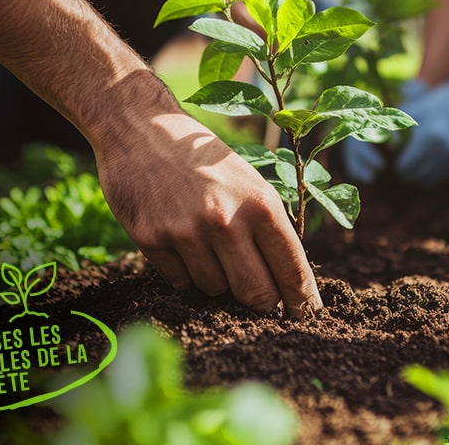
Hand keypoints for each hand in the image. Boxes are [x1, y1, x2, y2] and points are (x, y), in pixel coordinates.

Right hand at [92, 112, 321, 315]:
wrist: (141, 128)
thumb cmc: (202, 160)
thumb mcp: (248, 183)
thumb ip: (267, 229)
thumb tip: (288, 285)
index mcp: (260, 204)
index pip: (292, 270)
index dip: (302, 302)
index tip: (307, 319)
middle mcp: (226, 221)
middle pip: (256, 295)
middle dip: (259, 302)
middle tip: (254, 294)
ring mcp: (187, 232)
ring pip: (215, 291)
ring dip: (216, 280)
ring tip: (205, 244)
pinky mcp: (152, 239)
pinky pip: (180, 283)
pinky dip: (184, 273)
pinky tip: (179, 242)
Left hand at [343, 73, 448, 186]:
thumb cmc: (439, 104)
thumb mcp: (415, 110)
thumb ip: (393, 125)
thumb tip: (379, 143)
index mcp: (428, 137)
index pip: (405, 166)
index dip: (398, 167)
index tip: (395, 163)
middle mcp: (444, 151)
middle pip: (416, 177)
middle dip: (407, 175)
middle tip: (402, 170)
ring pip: (430, 181)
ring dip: (420, 178)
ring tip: (415, 169)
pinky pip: (444, 177)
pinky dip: (435, 174)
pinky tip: (431, 164)